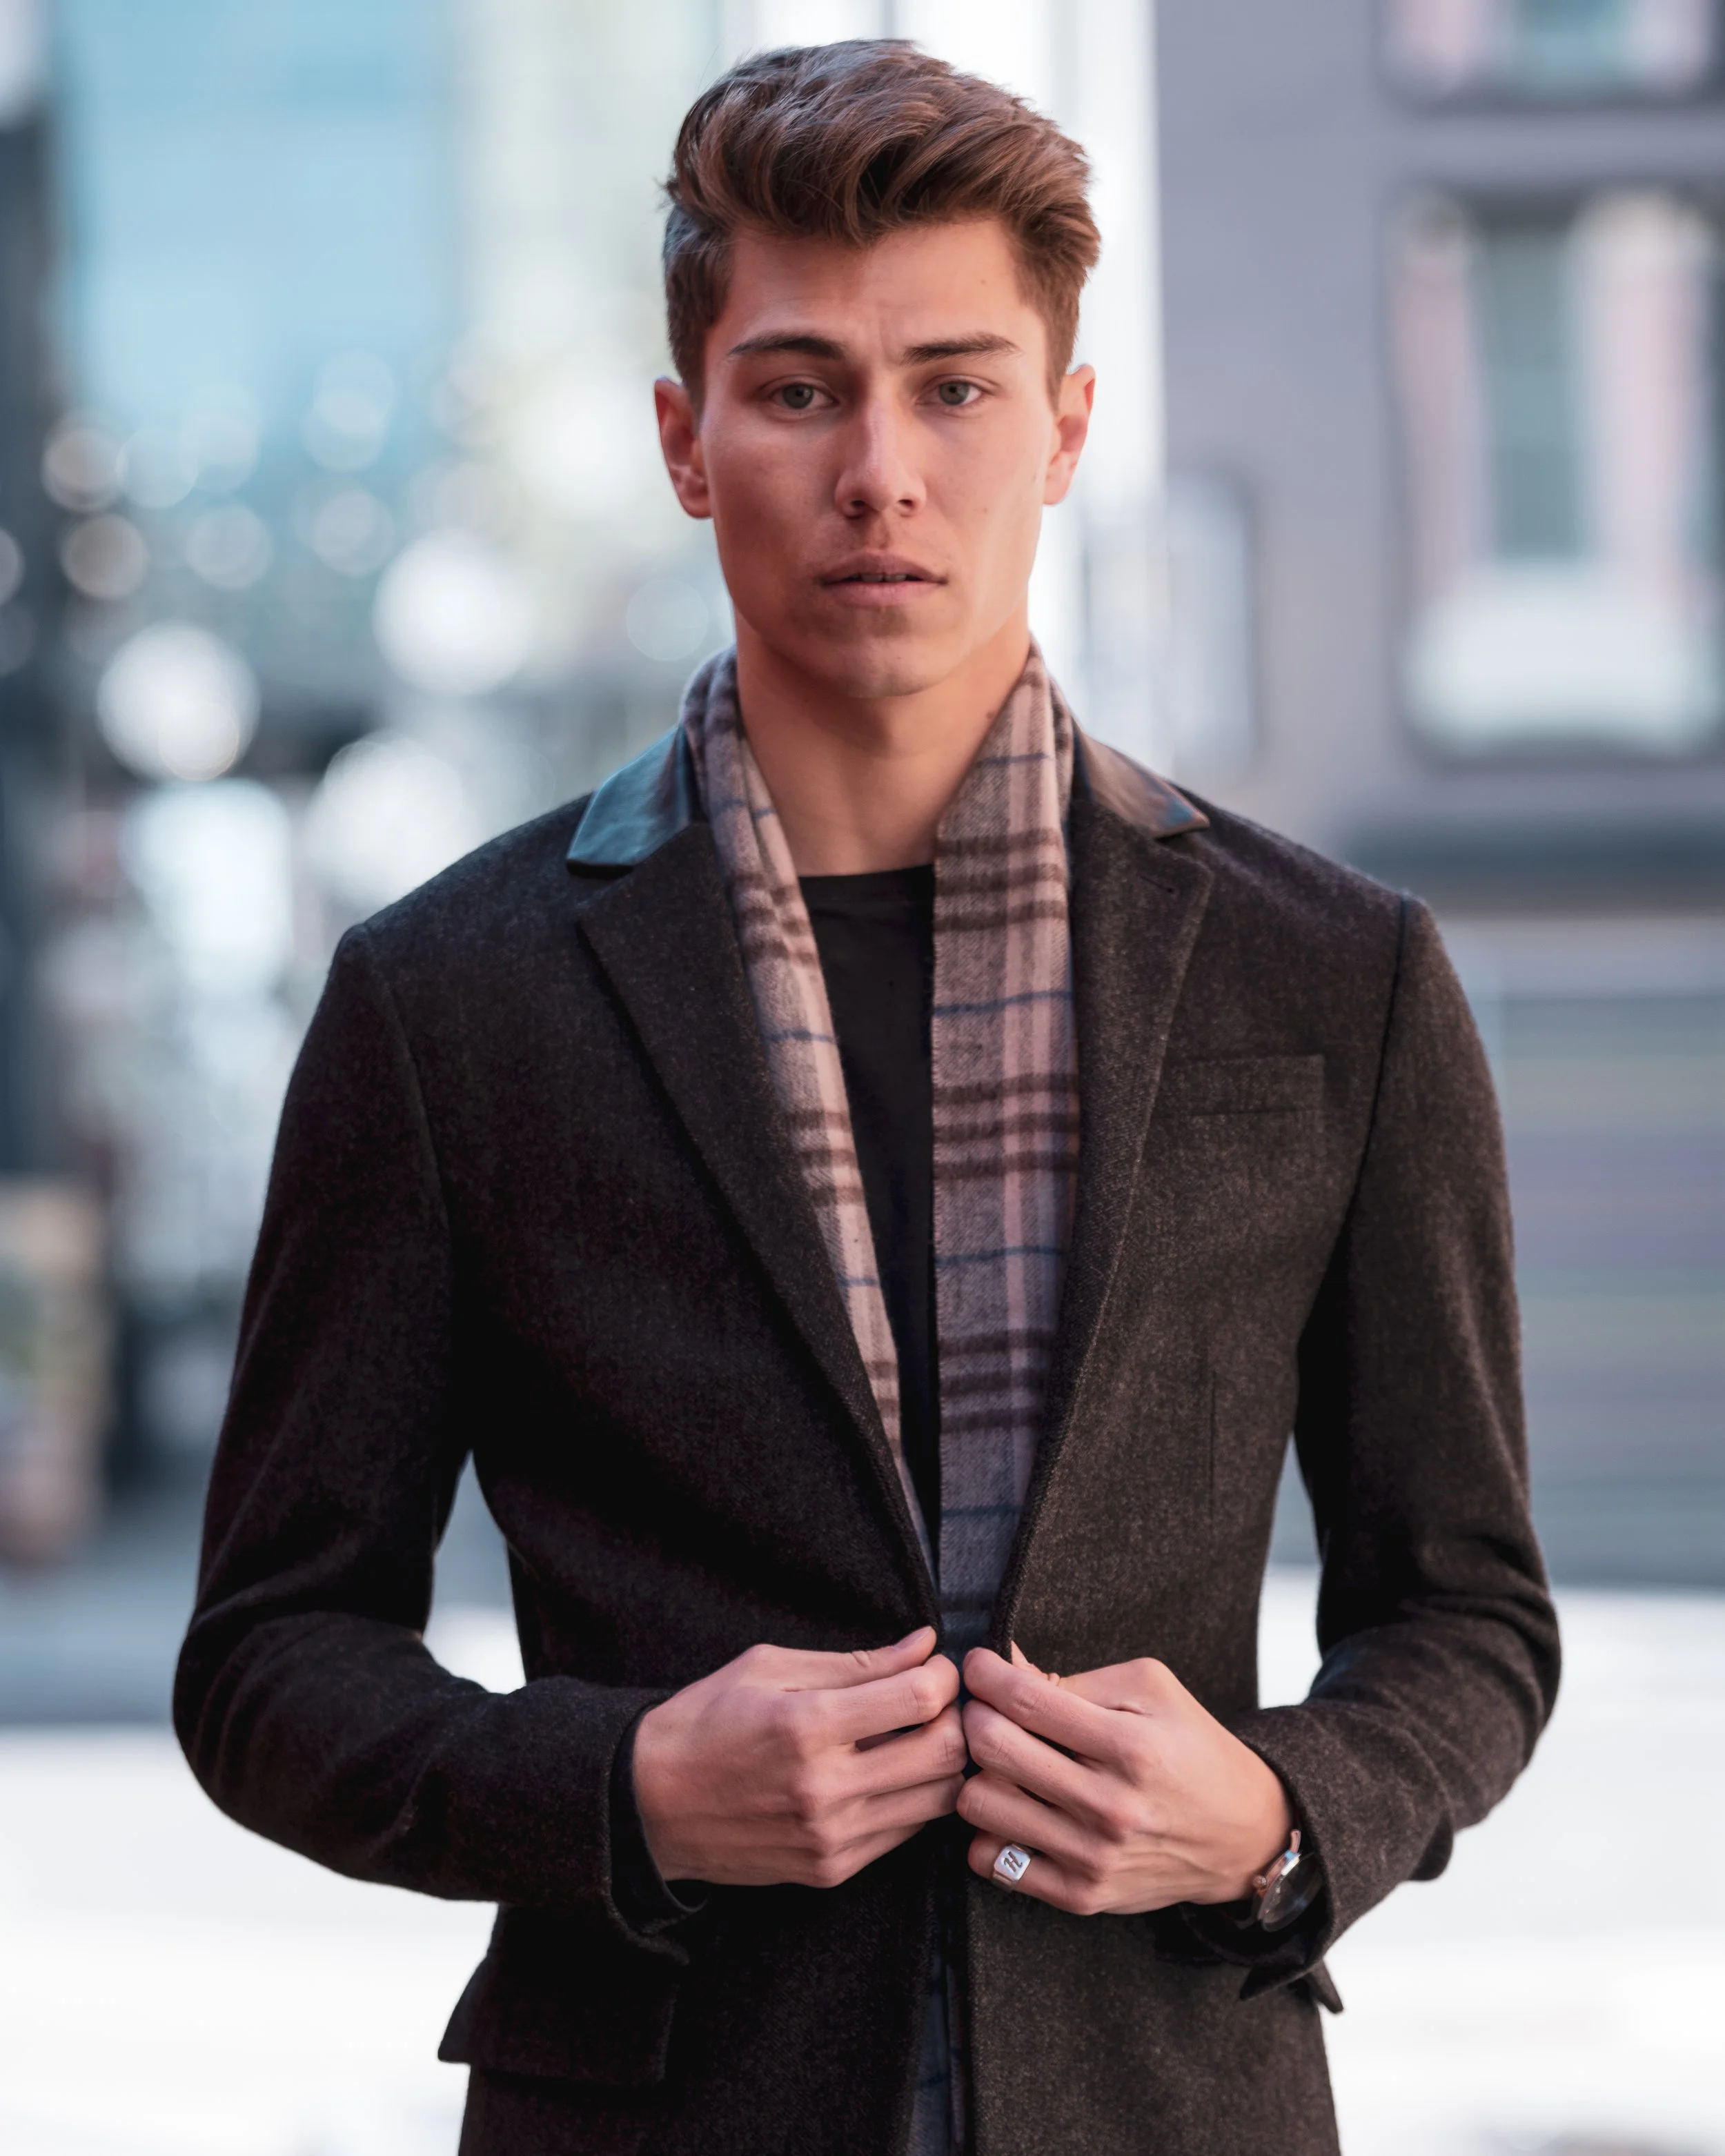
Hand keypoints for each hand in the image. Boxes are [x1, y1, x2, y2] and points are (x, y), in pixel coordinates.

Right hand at [632, 1627, 964, 1888]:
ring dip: (942, 1764)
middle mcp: (825, 1789)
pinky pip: (904, 1833)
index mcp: (806, 1725)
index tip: (935, 1666)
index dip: (944, 1676)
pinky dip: (913, 1799)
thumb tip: (923, 1646)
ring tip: (919, 1737)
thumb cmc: (706, 1721)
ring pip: (937, 1801)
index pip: (919, 1701)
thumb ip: (855, 1662)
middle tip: (939, 1702)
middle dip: (957, 1719)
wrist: (649, 1806)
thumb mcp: (768, 1667)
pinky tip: (889, 1773)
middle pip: (943, 1755)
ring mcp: (830, 1837)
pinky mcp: (830, 1870)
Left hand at [957, 1644, 1291, 1915]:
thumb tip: (1007, 1667)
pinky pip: (992, 1862)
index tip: (978, 1666)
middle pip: (992, 1748)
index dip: (985, 1674)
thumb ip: (1076, 1679)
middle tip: (984, 1709)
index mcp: (1129, 1746)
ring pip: (981, 1805)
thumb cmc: (1191, 1748)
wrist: (1242, 1833)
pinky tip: (1013, 1808)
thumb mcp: (1151, 1689)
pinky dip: (988, 1830)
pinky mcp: (1083, 1896)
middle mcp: (1110, 1806)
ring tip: (999, 1762)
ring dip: (978, 1773)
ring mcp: (1094, 1857)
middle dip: (974, 1716)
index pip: (1025, 1700)